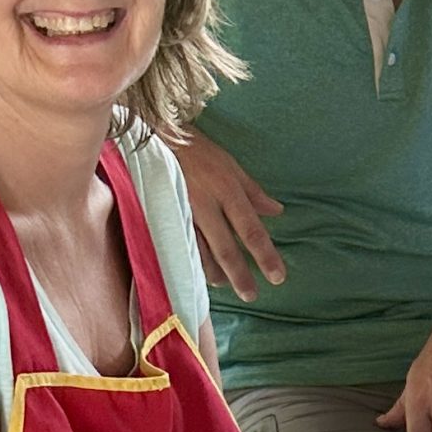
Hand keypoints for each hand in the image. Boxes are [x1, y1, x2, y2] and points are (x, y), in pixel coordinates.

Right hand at [174, 130, 285, 297]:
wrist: (154, 137)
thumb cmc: (198, 151)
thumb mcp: (231, 166)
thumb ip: (254, 192)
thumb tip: (276, 212)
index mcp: (227, 191)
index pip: (251, 230)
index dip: (265, 256)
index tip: (277, 277)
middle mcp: (206, 204)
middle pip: (226, 248)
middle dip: (239, 275)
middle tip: (251, 295)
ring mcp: (181, 212)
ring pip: (199, 252)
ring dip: (213, 272)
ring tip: (224, 284)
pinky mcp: (162, 215)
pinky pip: (178, 244)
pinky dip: (189, 261)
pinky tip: (196, 270)